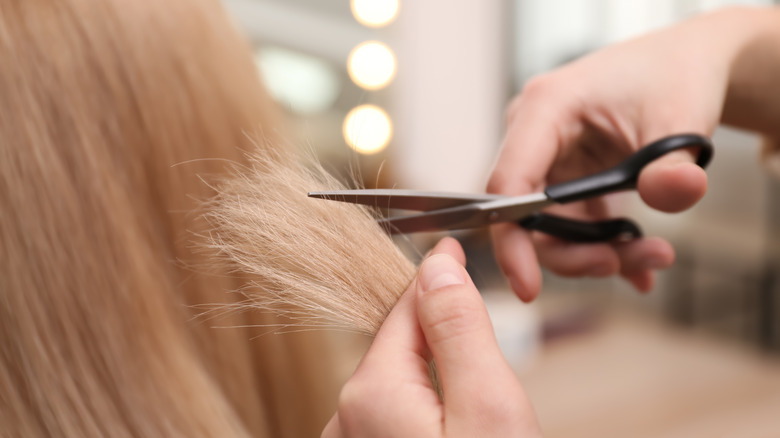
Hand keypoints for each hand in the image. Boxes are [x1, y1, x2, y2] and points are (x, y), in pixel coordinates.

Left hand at [322, 237, 541, 437]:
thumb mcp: (488, 405)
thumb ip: (460, 331)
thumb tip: (437, 267)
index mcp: (371, 392)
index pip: (405, 309)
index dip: (437, 279)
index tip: (453, 247)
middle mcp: (347, 417)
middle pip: (401, 345)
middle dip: (441, 334)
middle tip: (486, 343)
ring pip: (401, 380)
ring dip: (435, 374)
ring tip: (477, 400)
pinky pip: (398, 415)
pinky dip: (428, 407)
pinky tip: (459, 427)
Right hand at [485, 12, 751, 300]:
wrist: (682, 68)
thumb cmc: (672, 77)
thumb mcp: (682, 120)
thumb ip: (674, 166)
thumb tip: (676, 194)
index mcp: (546, 109)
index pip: (508, 184)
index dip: (511, 241)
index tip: (528, 289)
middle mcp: (533, 136)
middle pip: (527, 217)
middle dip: (574, 252)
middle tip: (623, 264)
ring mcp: (546, 159)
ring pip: (550, 230)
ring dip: (598, 253)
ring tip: (653, 255)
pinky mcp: (563, 178)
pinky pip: (571, 226)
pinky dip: (605, 247)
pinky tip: (640, 257)